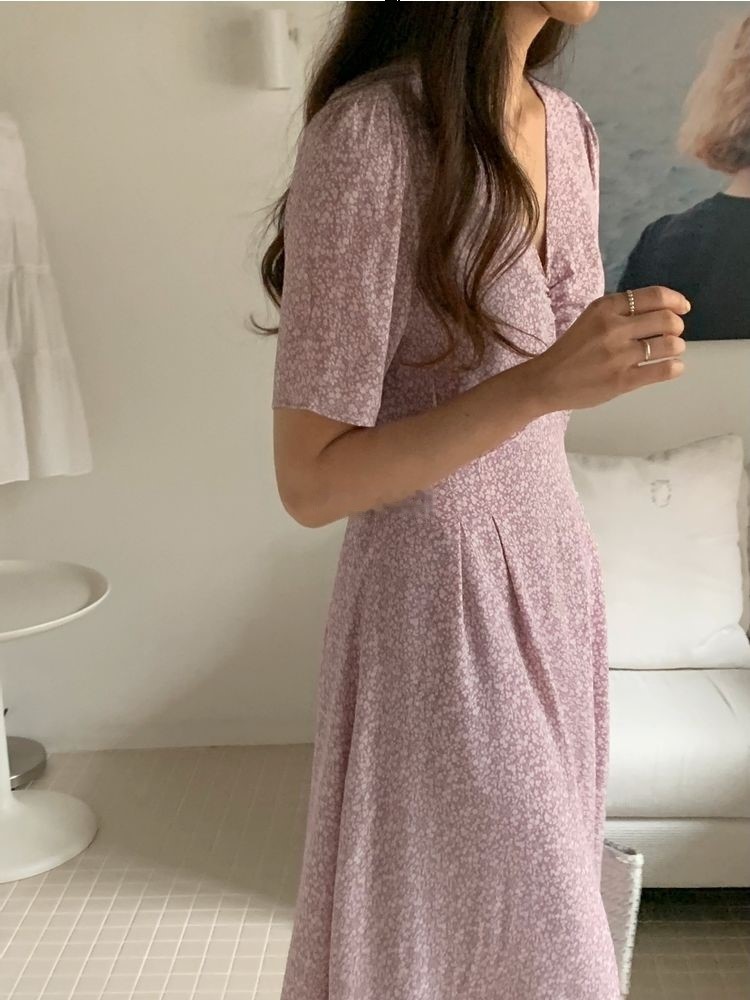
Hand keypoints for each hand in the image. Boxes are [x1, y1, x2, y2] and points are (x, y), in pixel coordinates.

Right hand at [526, 285, 688, 411]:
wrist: (545, 381)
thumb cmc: (570, 350)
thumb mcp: (591, 319)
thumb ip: (620, 312)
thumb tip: (662, 311)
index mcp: (605, 308)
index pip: (654, 296)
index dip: (676, 301)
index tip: (683, 308)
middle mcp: (613, 328)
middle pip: (666, 319)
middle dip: (676, 326)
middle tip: (673, 333)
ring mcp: (618, 356)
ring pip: (669, 345)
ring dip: (676, 347)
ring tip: (671, 351)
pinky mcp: (621, 380)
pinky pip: (662, 371)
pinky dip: (674, 367)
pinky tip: (673, 367)